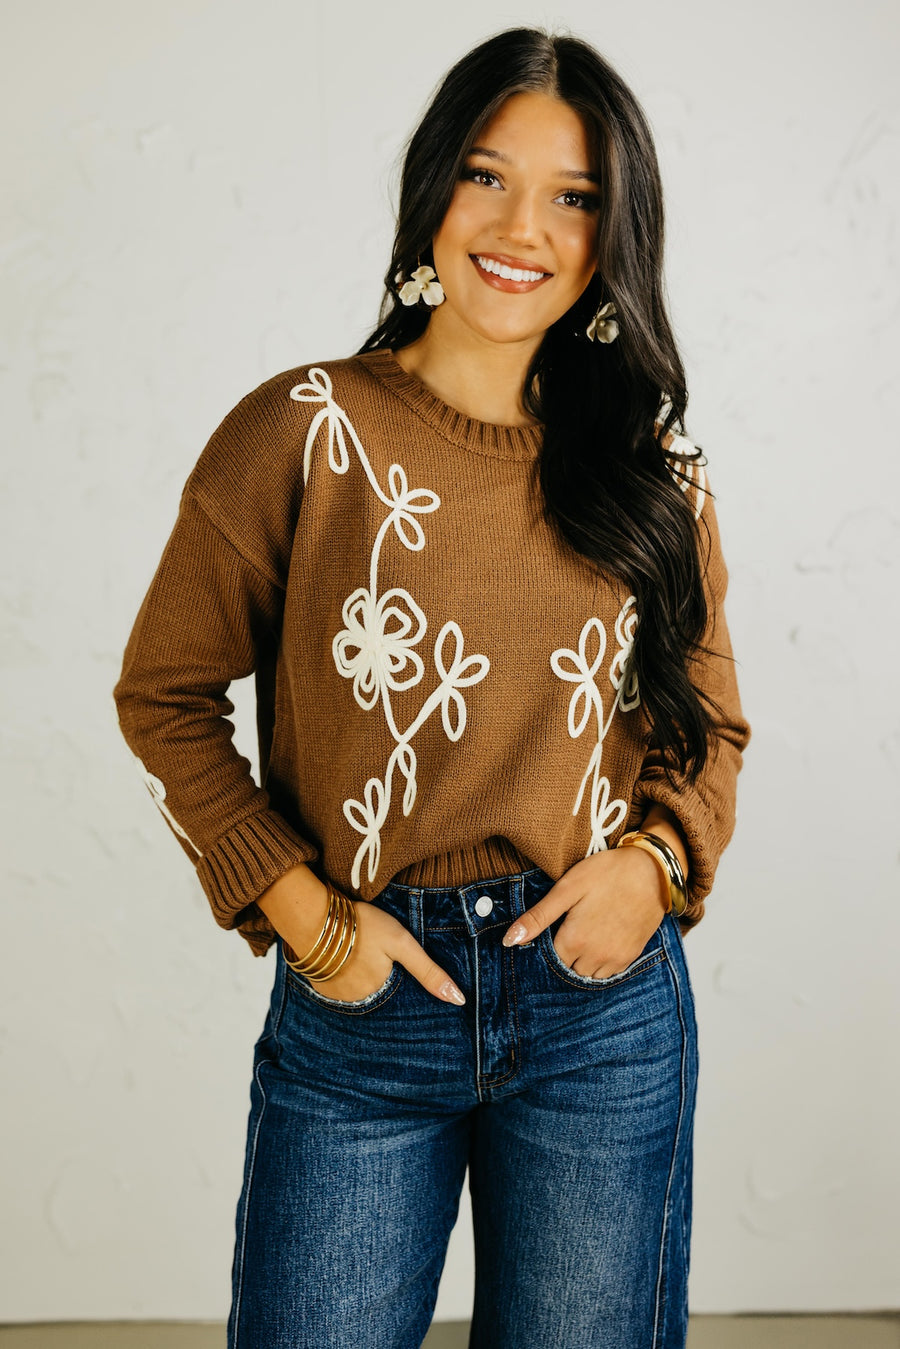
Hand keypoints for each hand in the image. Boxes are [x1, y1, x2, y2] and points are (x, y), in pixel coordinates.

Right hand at [256, 865, 465, 1005]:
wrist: (313, 917)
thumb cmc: (362, 926)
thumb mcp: (402, 943)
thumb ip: (428, 971)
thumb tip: (458, 1000)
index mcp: (381, 990)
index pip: (397, 986)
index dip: (394, 967)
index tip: (385, 952)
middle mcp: (359, 1000)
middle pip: (377, 987)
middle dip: (376, 970)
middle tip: (368, 944)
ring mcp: (336, 996)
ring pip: (357, 986)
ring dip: (357, 970)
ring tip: (355, 946)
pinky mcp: (319, 986)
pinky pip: (337, 984)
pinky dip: (340, 971)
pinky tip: (339, 954)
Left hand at [501, 846, 669, 978]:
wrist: (653, 871)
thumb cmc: (607, 873)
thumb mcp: (567, 889)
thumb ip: (538, 917)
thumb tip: (509, 941)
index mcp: (574, 941)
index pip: (548, 960)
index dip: (546, 944)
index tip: (552, 928)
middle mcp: (594, 958)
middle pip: (567, 969)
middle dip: (563, 953)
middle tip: (569, 927)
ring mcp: (615, 960)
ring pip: (586, 974)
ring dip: (581, 960)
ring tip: (585, 932)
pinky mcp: (631, 957)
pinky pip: (608, 972)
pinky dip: (600, 962)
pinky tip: (600, 938)